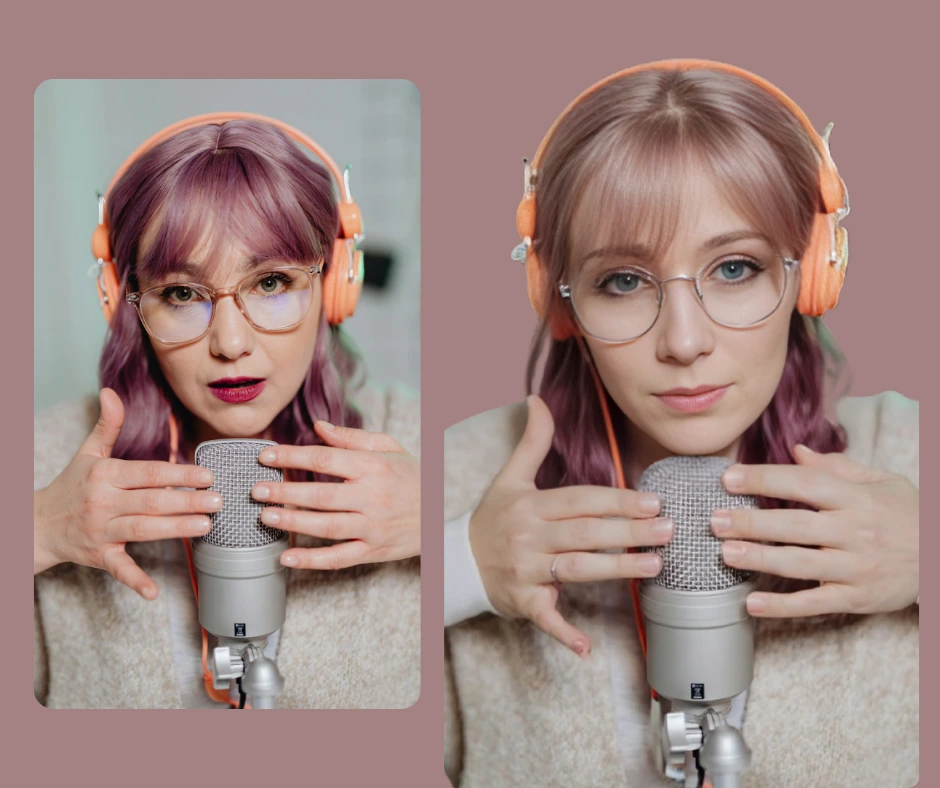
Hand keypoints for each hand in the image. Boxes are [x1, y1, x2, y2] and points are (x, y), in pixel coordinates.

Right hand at [34, 388, 219, 598]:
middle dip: (187, 501)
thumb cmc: (72, 485)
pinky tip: (154, 592)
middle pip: (151, 501)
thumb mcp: (88, 453)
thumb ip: (108, 425)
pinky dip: (134, 581)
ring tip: (207, 526)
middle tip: (219, 501)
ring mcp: (100, 530)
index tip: (208, 475)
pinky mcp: (97, 556)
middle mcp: (103, 502)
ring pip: (142, 529)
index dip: (178, 474)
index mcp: (105, 474)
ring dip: (175, 529)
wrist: (37, 524)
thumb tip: (112, 391)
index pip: (148, 473)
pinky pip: (118, 569)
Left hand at [252, 420, 419, 569]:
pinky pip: (338, 558)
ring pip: (326, 527)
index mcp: (373, 467)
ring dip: (292, 522)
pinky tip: (287, 557)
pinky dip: (311, 560)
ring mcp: (372, 526)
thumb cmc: (410, 477)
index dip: (292, 457)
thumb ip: (351, 438)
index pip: (325, 459)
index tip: (266, 456)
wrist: (440, 514)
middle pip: (321, 495)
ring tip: (265, 516)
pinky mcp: (372, 550)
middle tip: (257, 490)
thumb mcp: (389, 448)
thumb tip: (318, 426)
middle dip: (285, 492)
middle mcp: (372, 497)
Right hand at [468, 395, 672, 656]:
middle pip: (585, 533)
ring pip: (575, 569)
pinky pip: (544, 617)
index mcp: (531, 505)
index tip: (653, 502)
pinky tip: (586, 648)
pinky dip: (563, 633)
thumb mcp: (509, 478)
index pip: (581, 500)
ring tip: (654, 566)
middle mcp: (529, 536)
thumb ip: (532, 441)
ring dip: (614, 569)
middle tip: (669, 530)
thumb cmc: (493, 518)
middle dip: (628, 532)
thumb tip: (538, 399)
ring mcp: (525, 570)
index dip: (617, 500)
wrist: (458, 560)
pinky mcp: (522, 601)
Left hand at [713, 444, 918, 617]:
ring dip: (760, 559)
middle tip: (715, 520)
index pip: (804, 483)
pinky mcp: (857, 597)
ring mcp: (856, 566)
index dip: (764, 478)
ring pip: (801, 563)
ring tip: (725, 553)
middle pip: (795, 524)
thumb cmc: (907, 515)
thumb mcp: (882, 482)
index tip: (729, 478)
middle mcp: (855, 531)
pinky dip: (782, 606)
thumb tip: (795, 451)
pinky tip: (752, 604)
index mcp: (856, 498)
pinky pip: (815, 603)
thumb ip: (836, 468)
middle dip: (752, 522)